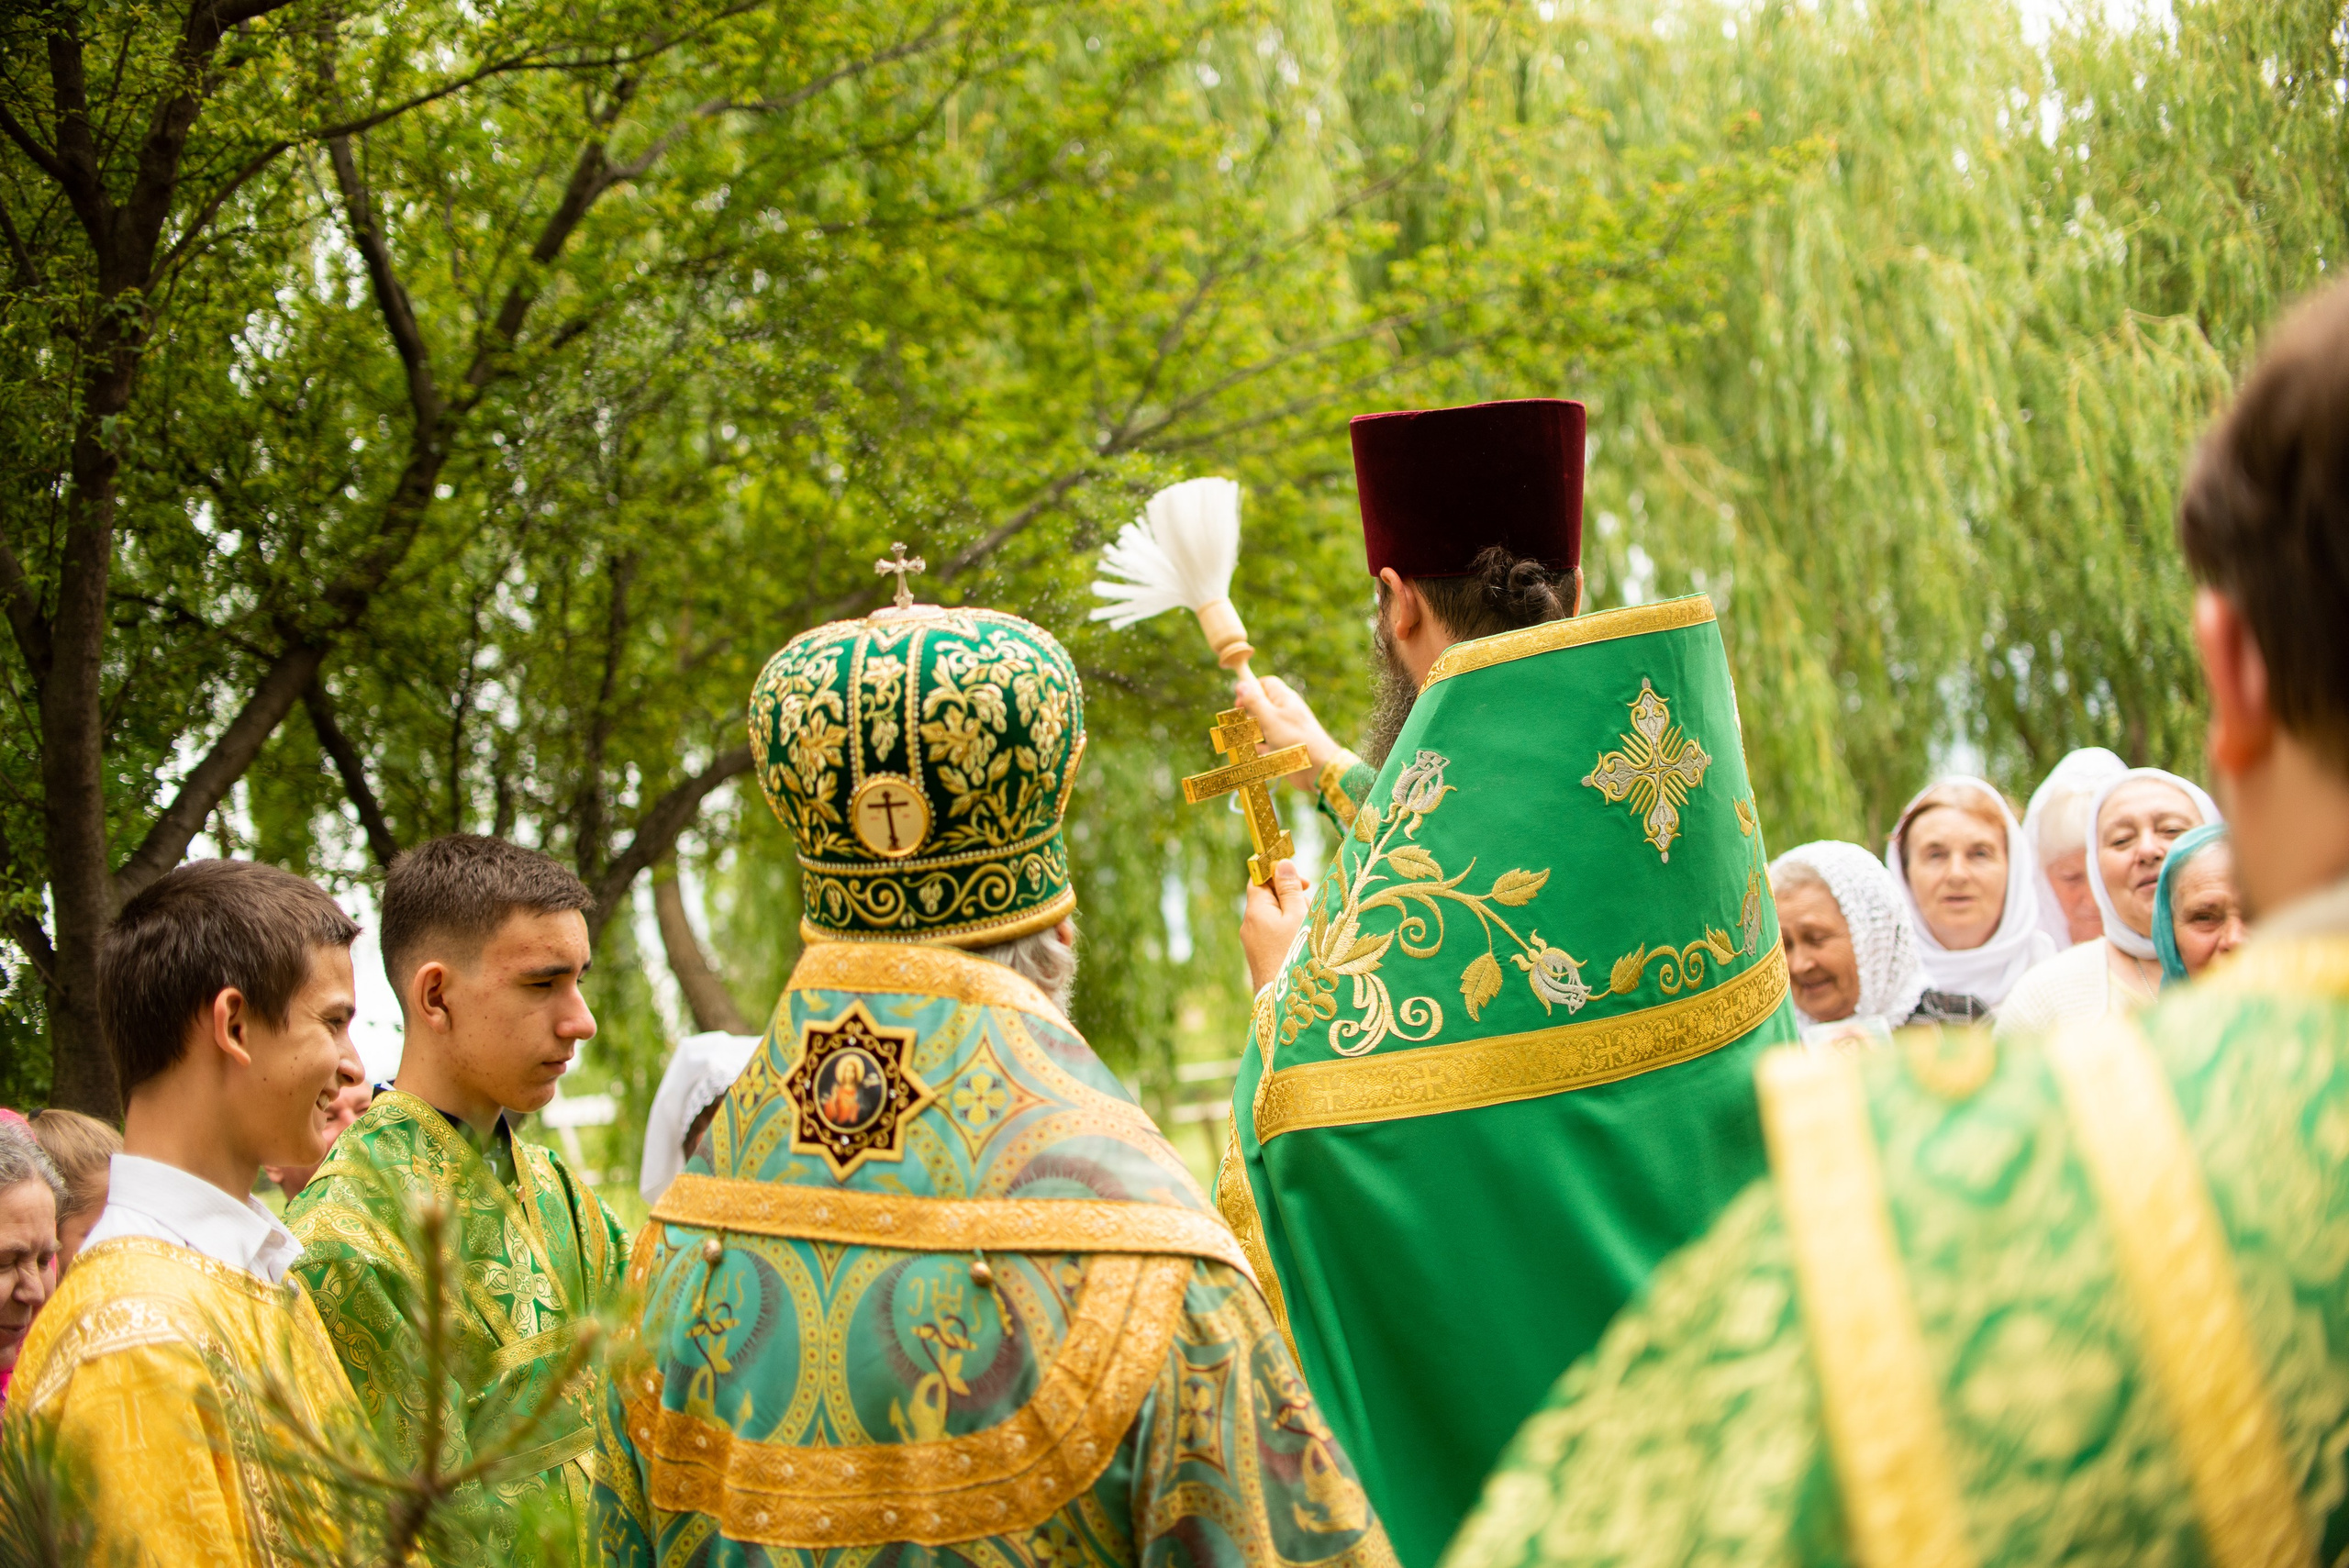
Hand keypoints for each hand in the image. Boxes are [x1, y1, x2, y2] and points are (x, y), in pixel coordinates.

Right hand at [1234, 675, 1337, 789]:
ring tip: (1264, 744)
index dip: (1250, 690)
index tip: (1240, 702)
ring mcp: (1283, 729)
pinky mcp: (1282, 745)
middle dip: (1251, 719)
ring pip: (1259, 728)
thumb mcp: (1270, 718)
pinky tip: (1270, 755)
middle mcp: (1284, 711)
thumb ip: (1254, 701)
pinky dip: (1264, 750)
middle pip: (1258, 708)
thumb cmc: (1295, 738)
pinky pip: (1265, 744)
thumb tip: (1242, 684)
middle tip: (1253, 726)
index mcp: (1283, 698)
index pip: (1264, 684)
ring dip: (1255, 737)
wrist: (1318, 766)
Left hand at [1242, 860, 1312, 992]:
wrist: (1286, 1002)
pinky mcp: (1260, 958)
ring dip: (1293, 915)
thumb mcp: (1298, 916)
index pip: (1259, 879)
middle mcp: (1249, 926)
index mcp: (1255, 911)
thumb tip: (1282, 865)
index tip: (1303, 881)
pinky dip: (1288, 932)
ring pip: (1273, 918)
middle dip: (1291, 896)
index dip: (1279, 873)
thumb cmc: (1296, 955)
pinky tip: (1304, 943)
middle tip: (1313, 905)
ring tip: (1312, 928)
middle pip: (1267, 898)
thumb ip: (1290, 889)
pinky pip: (1272, 935)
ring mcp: (1253, 944)